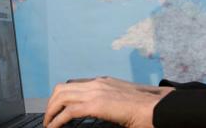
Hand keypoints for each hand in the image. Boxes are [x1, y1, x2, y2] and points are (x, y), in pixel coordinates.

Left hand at [43, 76, 173, 127]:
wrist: (157, 108)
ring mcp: (96, 92)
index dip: (61, 97)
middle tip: (49, 118)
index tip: (57, 109)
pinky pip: (68, 112)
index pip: (74, 85)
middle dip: (51, 104)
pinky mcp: (96, 105)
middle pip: (62, 88)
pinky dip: (57, 121)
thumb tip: (106, 110)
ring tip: (49, 125)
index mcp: (103, 82)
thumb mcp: (124, 101)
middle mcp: (97, 83)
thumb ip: (110, 102)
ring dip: (51, 112)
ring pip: (61, 97)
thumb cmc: (147, 109)